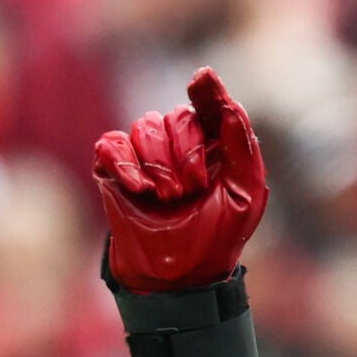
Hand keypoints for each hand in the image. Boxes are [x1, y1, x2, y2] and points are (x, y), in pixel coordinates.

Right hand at [93, 68, 268, 291]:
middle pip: (178, 117)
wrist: (178, 277)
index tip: (203, 79)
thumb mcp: (244, 196)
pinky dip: (125, 164)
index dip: (208, 92)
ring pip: (145, 127)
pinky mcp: (114, 169)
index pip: (211, 107)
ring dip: (159, 165)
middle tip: (190, 190)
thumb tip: (231, 106)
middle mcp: (180, 146)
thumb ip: (242, 149)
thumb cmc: (216, 237)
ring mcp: (145, 156)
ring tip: (168, 199)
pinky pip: (112, 144)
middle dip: (186, 152)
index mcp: (216, 148)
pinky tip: (139, 190)